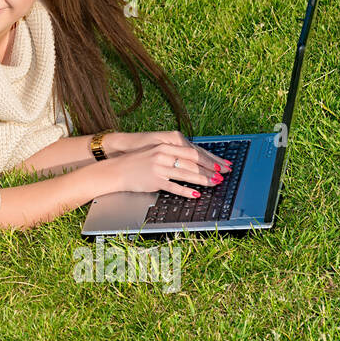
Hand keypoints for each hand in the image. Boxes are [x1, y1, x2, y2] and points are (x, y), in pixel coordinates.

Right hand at [100, 140, 224, 198]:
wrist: (118, 170)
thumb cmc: (138, 162)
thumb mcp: (156, 152)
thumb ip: (173, 153)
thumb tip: (194, 160)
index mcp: (165, 146)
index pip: (193, 152)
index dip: (209, 159)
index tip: (220, 165)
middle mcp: (163, 155)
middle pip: (192, 163)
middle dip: (210, 170)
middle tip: (222, 176)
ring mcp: (159, 167)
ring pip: (186, 174)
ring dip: (203, 180)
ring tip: (214, 184)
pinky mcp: (155, 180)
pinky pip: (174, 187)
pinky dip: (186, 191)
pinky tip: (196, 194)